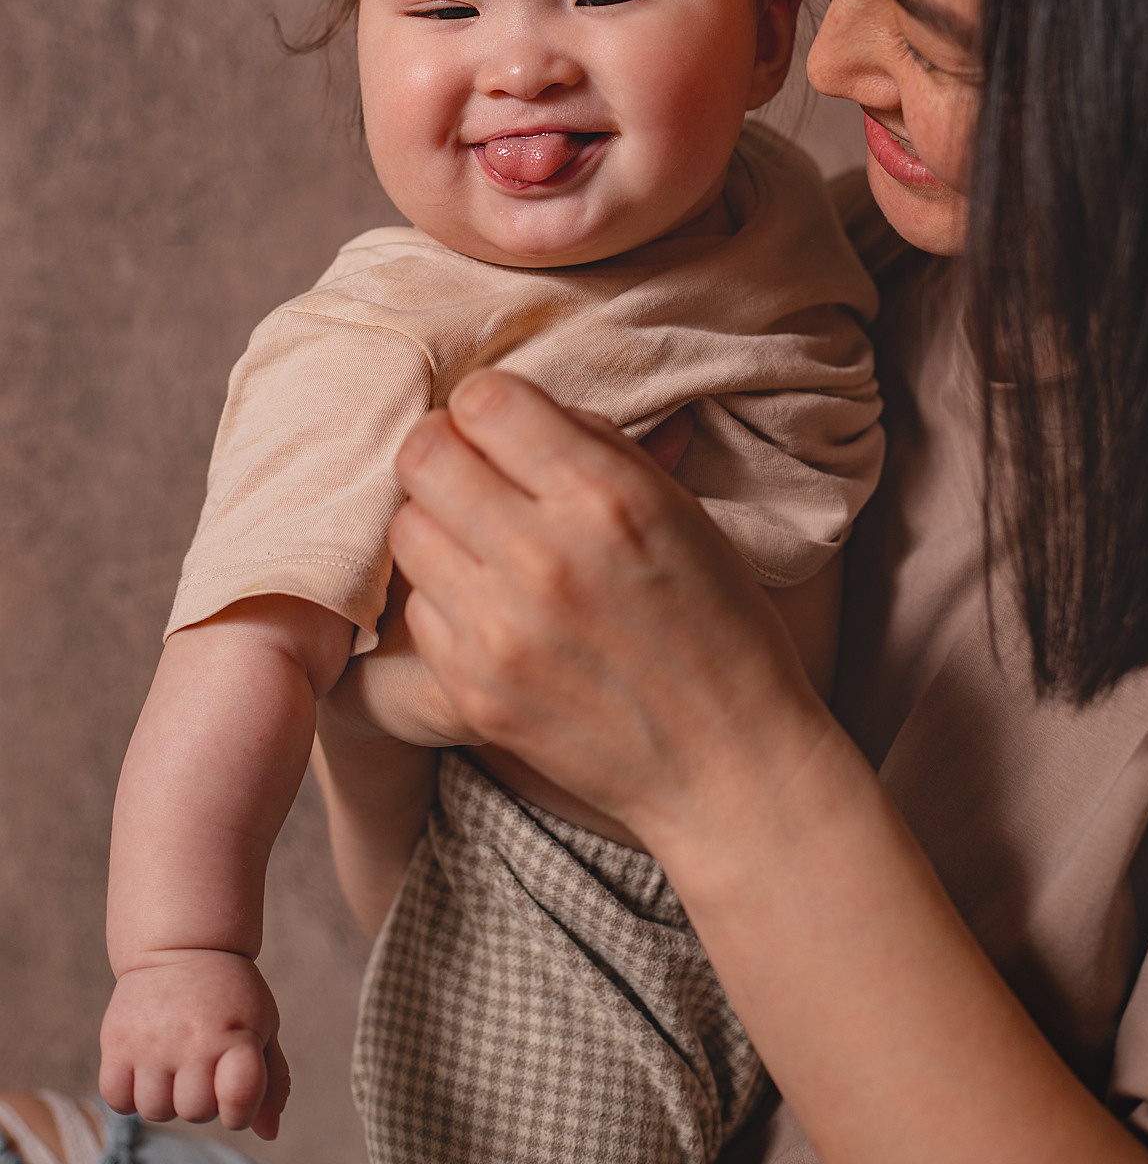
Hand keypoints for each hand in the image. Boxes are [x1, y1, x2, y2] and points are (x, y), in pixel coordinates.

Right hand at [99, 951, 287, 1140]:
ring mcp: (151, 1042)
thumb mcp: (262, 1024)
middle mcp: (192, 1040)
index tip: (237, 1084)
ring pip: (156, 1111)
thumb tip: (269, 1133)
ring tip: (175, 1059)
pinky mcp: (116, 1041)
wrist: (181, 945)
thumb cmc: (229, 993)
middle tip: (204, 1059)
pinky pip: (118, 1100)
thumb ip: (271, 1079)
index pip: (240, 1101)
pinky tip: (146, 1065)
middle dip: (204, 1096)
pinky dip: (130, 1093)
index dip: (242, 1107)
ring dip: (167, 1096)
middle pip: (196, 1112)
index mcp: (236, 1035)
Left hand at [327, 412, 692, 751]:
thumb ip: (595, 448)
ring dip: (437, 523)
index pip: (484, 401)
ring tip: (482, 541)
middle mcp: (544, 558)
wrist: (726, 762)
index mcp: (605, 497)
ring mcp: (500, 632)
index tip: (502, 428)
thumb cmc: (716, 623)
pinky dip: (446, 596)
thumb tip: (519, 413)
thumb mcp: (679, 510)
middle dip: (443, 450)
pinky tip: (493, 607)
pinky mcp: (472, 690)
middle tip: (472, 470)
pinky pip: (417, 609)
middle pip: (423, 457)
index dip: (487, 405)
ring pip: (405, 529)